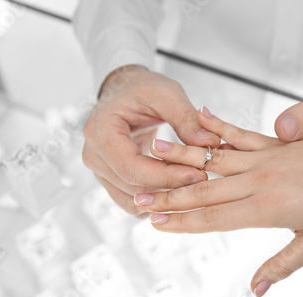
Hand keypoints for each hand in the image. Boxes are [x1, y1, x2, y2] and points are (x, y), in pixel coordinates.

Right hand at [82, 65, 219, 214]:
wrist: (124, 92)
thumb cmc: (141, 89)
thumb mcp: (166, 93)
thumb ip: (186, 118)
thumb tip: (209, 143)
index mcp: (101, 131)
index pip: (133, 167)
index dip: (168, 176)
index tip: (199, 174)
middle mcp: (94, 156)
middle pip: (134, 187)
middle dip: (172, 187)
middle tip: (204, 177)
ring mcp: (99, 171)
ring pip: (134, 201)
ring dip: (166, 196)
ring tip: (193, 180)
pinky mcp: (110, 181)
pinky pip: (133, 202)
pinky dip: (157, 198)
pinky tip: (178, 185)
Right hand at [134, 107, 302, 296]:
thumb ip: (281, 266)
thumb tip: (254, 290)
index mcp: (269, 209)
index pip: (215, 217)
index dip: (183, 221)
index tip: (156, 222)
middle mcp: (261, 180)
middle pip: (206, 189)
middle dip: (170, 196)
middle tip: (139, 198)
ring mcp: (266, 158)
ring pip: (215, 159)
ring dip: (182, 158)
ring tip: (152, 150)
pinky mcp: (274, 144)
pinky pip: (238, 134)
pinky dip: (216, 127)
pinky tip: (198, 116)